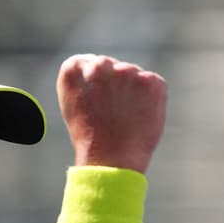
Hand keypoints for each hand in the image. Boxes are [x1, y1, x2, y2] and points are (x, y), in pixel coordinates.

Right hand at [57, 54, 166, 173]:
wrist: (112, 160)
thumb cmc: (89, 137)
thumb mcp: (73, 105)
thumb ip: (83, 79)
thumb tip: (100, 63)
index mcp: (74, 71)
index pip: (85, 62)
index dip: (91, 82)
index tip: (93, 100)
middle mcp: (99, 66)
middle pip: (109, 66)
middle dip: (112, 84)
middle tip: (110, 112)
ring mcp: (127, 72)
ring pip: (131, 74)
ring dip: (130, 90)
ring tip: (123, 117)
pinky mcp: (151, 82)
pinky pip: (151, 83)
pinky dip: (148, 98)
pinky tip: (138, 116)